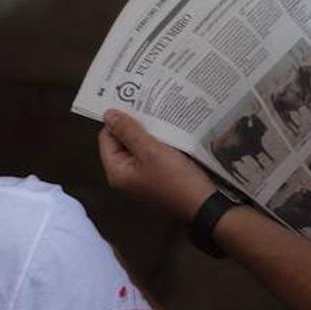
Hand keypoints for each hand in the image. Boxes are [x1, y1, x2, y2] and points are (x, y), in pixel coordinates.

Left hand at [98, 110, 217, 220]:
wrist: (203, 204)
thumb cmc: (176, 179)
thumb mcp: (151, 151)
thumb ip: (128, 131)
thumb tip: (108, 114)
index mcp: (117, 172)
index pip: (106, 138)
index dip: (118, 121)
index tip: (134, 105)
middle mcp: (125, 176)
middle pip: (121, 142)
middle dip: (134, 126)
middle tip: (148, 108)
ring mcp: (140, 178)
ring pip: (137, 147)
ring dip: (148, 133)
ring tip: (160, 118)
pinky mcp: (155, 177)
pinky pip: (150, 155)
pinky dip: (157, 143)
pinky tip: (168, 133)